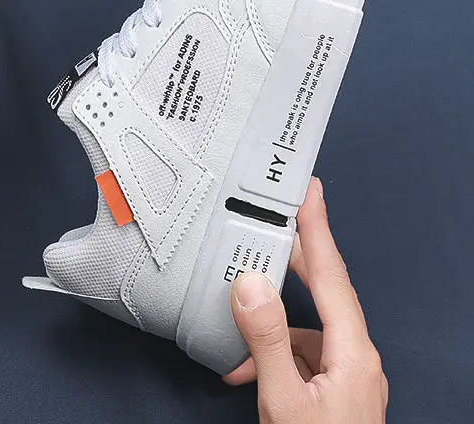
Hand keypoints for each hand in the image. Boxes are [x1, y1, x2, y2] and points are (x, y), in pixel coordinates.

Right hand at [223, 177, 387, 422]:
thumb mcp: (285, 402)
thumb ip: (267, 340)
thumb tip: (252, 283)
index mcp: (353, 351)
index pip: (332, 274)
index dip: (318, 228)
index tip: (309, 191)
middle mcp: (356, 356)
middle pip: (324, 291)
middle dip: (297, 255)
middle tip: (278, 218)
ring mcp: (348, 375)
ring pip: (307, 326)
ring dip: (271, 321)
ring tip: (236, 328)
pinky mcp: (336, 391)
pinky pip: (303, 355)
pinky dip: (273, 353)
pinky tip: (245, 370)